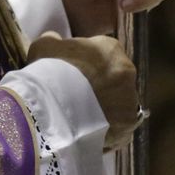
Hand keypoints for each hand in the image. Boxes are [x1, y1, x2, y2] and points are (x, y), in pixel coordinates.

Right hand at [27, 33, 138, 150]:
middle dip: (98, 86)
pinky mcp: (127, 127)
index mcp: (111, 48)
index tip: (71, 74)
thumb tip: (54, 40)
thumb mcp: (44, 47)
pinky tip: (88, 134)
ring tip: (81, 119)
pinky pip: (117, 128)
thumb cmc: (50, 71)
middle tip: (76, 97)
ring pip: (118, 104)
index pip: (101, 52)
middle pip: (113, 78)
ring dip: (104, 108)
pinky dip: (105, 131)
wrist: (55, 108)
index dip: (85, 64)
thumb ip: (53, 41)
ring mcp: (130, 100)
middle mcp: (127, 71)